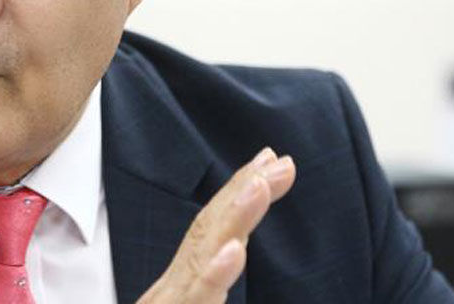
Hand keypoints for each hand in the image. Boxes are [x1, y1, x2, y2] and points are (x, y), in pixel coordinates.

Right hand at [137, 147, 296, 303]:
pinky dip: (214, 272)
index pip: (212, 232)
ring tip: (260, 185)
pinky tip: (234, 251)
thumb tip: (228, 256)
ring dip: (233, 215)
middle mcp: (176, 285)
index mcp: (182, 284)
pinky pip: (196, 296)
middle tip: (279, 163)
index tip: (267, 166)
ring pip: (202, 253)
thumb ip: (205, 290)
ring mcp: (173, 299)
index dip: (238, 195)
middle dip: (242, 191)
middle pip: (208, 229)